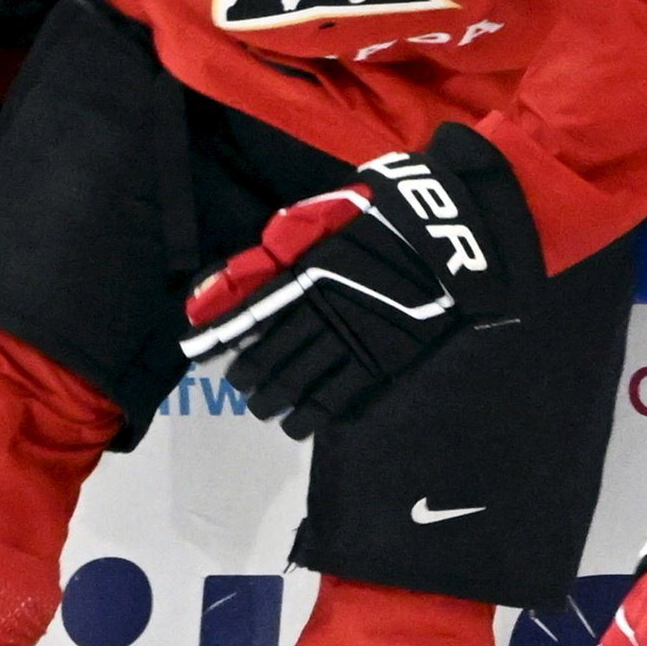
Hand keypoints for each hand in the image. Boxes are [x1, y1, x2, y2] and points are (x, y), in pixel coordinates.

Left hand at [181, 123, 542, 433]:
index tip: (198, 352)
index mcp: (304, 275)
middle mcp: (320, 312)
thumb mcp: (325, 219)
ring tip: (266, 409)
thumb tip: (226, 278)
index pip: (249, 315)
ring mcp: (351, 340)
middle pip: (269, 356)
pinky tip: (299, 425)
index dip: (221, 337)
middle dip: (249, 377)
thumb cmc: (385, 221)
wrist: (448, 240)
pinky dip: (312, 416)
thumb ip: (276, 249)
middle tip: (243, 387)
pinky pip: (337, 397)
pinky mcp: (381, 361)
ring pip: (298, 382)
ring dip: (273, 401)